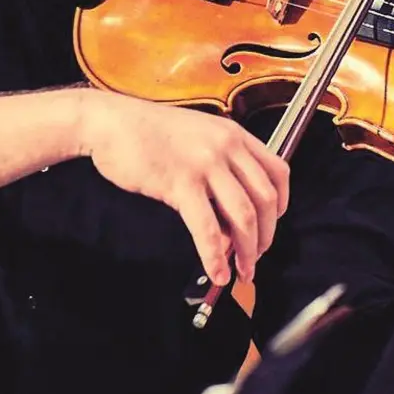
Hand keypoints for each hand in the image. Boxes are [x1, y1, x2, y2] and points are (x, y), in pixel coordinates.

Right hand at [76, 92, 288, 284]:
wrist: (111, 121)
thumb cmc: (148, 130)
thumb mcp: (197, 135)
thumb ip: (221, 164)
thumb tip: (231, 211)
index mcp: (234, 135)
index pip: (279, 172)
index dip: (282, 205)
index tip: (272, 225)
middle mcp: (226, 147)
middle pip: (266, 199)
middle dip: (265, 236)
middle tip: (256, 257)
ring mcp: (205, 164)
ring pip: (243, 216)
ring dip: (247, 251)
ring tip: (242, 272)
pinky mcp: (180, 183)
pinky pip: (206, 228)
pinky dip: (214, 255)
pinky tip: (215, 271)